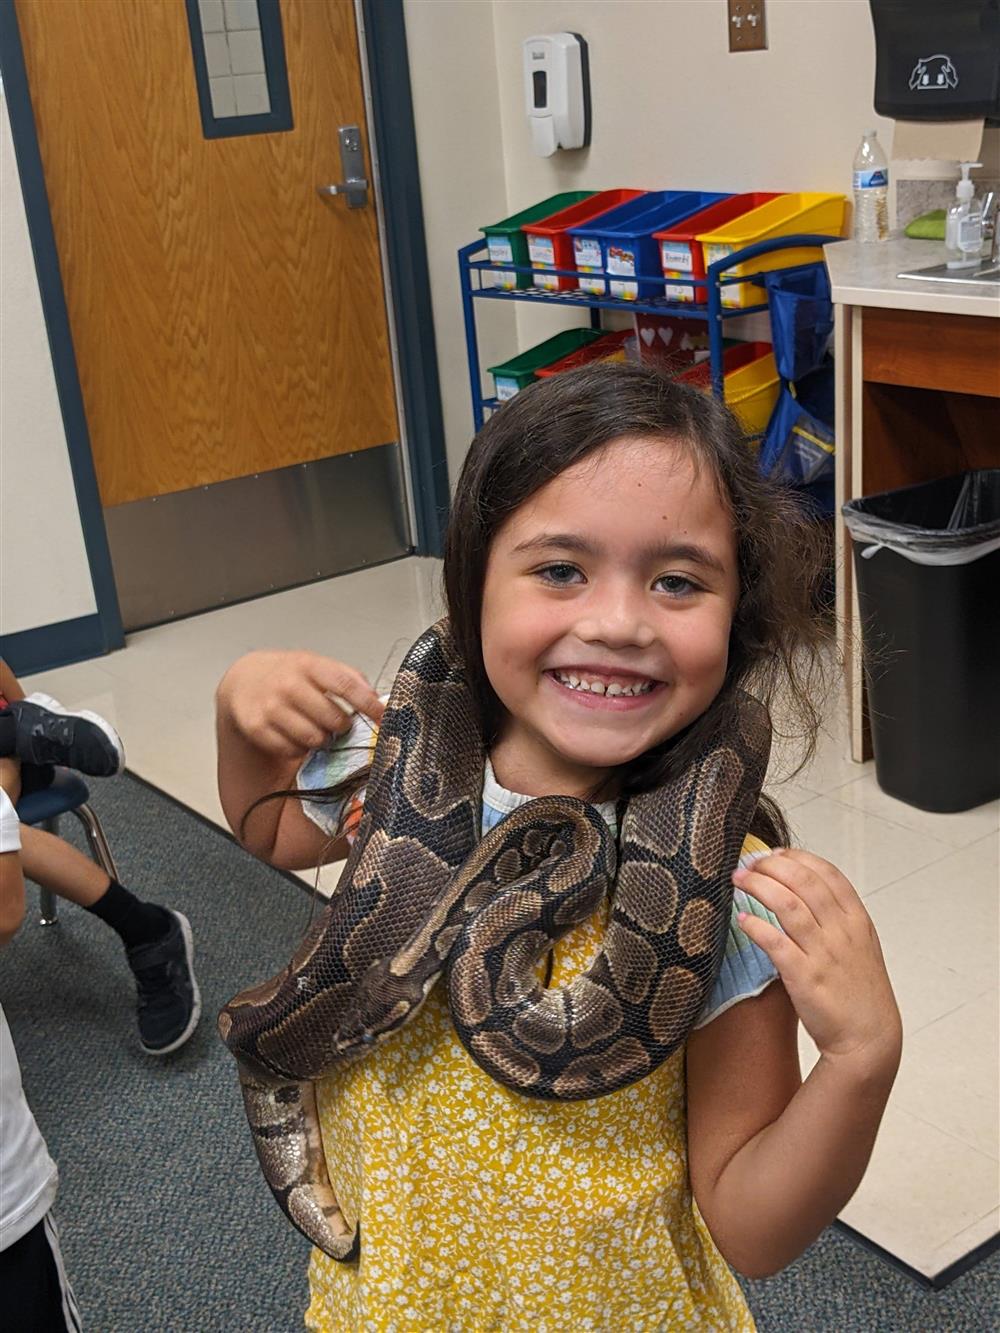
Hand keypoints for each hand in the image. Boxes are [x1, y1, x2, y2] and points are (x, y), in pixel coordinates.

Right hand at [216, 650, 383, 760]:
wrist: (244, 679)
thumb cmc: (287, 674)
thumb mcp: (317, 665)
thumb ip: (348, 678)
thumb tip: (376, 698)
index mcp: (308, 665)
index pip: (345, 685)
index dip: (368, 703)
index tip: (382, 716)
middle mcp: (288, 685)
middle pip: (333, 718)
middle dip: (342, 725)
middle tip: (338, 722)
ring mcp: (271, 707)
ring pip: (314, 738)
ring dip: (322, 738)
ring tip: (316, 727)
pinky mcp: (257, 728)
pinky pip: (293, 749)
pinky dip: (300, 747)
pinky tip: (296, 734)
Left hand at [732, 849, 901, 1073]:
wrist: (869, 1040)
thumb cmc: (860, 994)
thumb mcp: (860, 947)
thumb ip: (837, 919)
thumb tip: (803, 892)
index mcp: (857, 920)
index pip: (828, 873)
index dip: (798, 857)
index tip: (775, 852)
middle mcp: (841, 932)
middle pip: (803, 881)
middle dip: (771, 865)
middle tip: (749, 863)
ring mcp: (824, 953)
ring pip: (787, 904)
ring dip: (758, 886)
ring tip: (738, 880)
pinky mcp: (804, 976)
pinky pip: (774, 941)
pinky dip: (755, 926)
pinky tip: (742, 920)